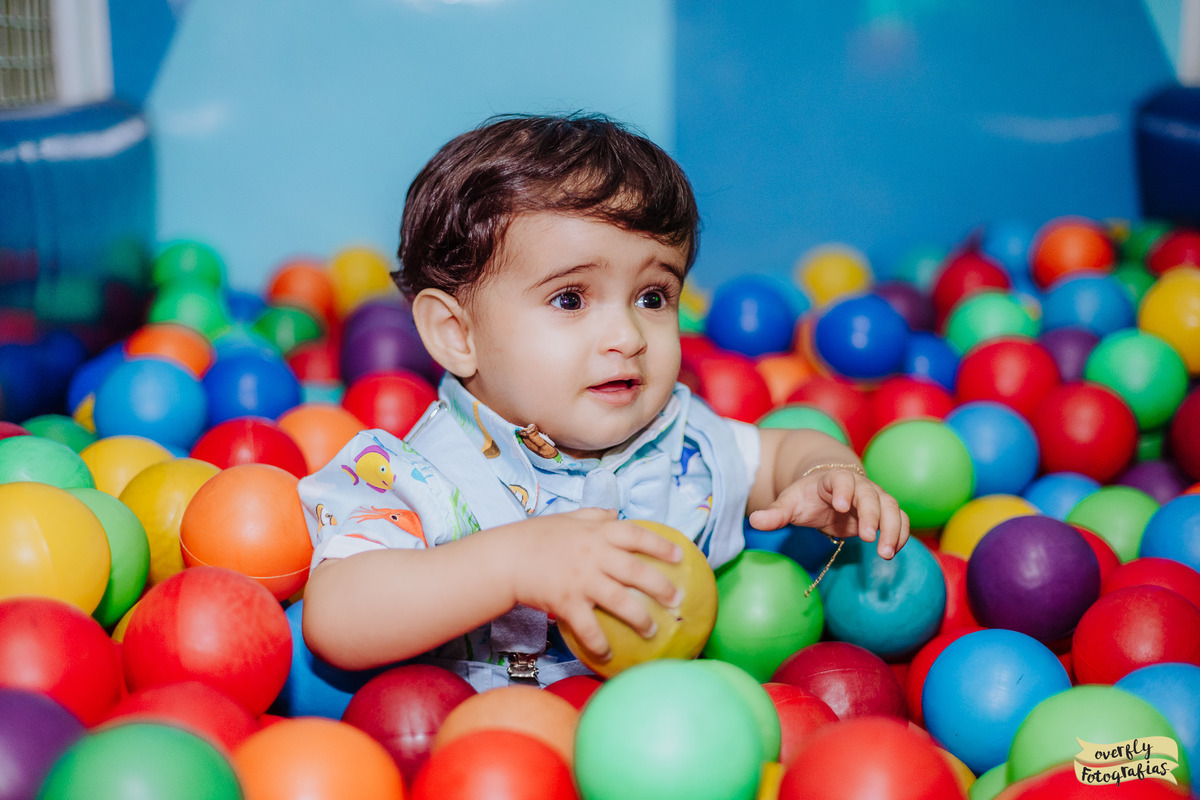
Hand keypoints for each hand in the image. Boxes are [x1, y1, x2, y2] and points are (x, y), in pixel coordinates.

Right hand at [496, 508, 682, 661]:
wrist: (506, 557)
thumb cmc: (537, 536)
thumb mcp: (568, 518)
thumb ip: (594, 515)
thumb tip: (615, 513)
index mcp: (597, 533)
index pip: (636, 535)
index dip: (661, 545)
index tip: (680, 557)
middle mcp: (594, 555)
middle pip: (636, 571)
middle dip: (661, 587)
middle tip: (676, 600)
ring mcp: (581, 579)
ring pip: (620, 601)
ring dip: (640, 618)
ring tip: (653, 630)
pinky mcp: (566, 602)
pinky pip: (588, 626)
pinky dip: (599, 643)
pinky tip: (609, 655)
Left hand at [747, 467, 909, 558]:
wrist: (826, 490)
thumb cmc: (806, 497)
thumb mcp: (789, 503)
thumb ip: (775, 513)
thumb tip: (754, 521)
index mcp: (833, 479)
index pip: (842, 480)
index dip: (844, 491)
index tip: (841, 507)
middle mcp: (859, 486)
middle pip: (872, 495)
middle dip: (873, 516)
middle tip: (869, 539)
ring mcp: (875, 498)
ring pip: (892, 508)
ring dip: (892, 529)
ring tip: (885, 553)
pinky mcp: (884, 512)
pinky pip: (899, 520)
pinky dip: (900, 534)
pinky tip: (893, 551)